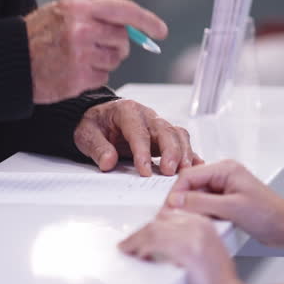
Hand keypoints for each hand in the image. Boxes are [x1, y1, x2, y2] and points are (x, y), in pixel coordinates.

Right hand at [24, 0, 166, 103]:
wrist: (10, 62)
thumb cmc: (36, 36)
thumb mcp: (61, 13)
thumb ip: (93, 15)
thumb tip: (130, 24)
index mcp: (78, 9)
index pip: (124, 11)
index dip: (146, 21)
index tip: (159, 30)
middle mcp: (81, 30)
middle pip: (122, 39)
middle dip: (119, 45)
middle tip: (104, 47)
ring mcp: (80, 56)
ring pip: (114, 60)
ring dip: (104, 61)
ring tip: (79, 58)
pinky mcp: (78, 79)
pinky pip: (103, 78)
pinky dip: (94, 76)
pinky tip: (74, 71)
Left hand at [74, 99, 203, 175]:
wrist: (98, 118)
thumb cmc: (94, 124)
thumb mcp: (87, 135)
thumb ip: (98, 148)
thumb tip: (109, 162)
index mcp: (126, 111)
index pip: (138, 131)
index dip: (142, 151)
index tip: (144, 170)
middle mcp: (146, 115)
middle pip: (165, 130)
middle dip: (170, 151)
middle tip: (169, 172)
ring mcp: (157, 125)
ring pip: (177, 134)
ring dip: (183, 153)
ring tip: (184, 172)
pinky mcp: (164, 136)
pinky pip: (181, 141)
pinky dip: (190, 153)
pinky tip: (196, 166)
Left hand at [119, 208, 242, 283]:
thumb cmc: (219, 281)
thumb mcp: (205, 250)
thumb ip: (187, 238)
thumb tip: (162, 238)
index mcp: (204, 224)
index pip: (169, 214)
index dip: (150, 224)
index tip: (140, 234)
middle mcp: (200, 226)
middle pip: (160, 221)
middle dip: (141, 232)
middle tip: (129, 243)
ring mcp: (194, 237)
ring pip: (154, 230)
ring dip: (137, 241)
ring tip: (129, 249)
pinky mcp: (189, 251)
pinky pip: (157, 243)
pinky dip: (142, 248)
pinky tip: (139, 254)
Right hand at [165, 159, 283, 248]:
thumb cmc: (269, 217)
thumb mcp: (231, 209)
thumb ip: (201, 203)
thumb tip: (176, 200)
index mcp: (225, 169)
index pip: (189, 176)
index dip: (176, 193)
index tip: (168, 209)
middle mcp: (224, 174)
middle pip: (192, 185)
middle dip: (182, 202)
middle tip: (174, 218)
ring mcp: (226, 188)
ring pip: (198, 196)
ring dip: (193, 209)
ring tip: (192, 222)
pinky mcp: (228, 200)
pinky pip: (207, 205)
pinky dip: (203, 214)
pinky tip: (206, 223)